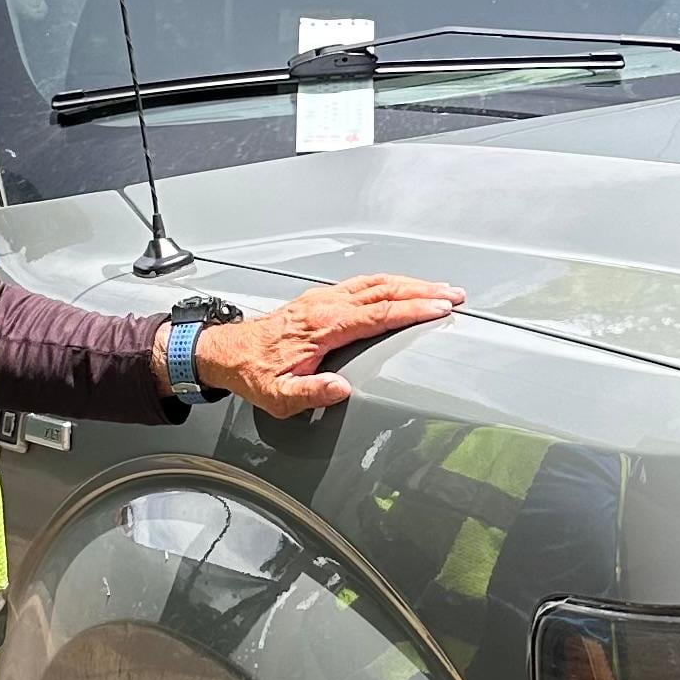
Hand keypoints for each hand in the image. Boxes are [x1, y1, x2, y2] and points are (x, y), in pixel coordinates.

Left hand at [177, 274, 463, 422]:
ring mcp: (322, 299)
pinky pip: (362, 284)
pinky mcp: (320, 299)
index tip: (440, 308)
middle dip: (422, 291)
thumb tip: (342, 390)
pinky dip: (389, 283)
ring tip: (439, 289)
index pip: (377, 314)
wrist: (226, 352)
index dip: (411, 309)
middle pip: (383, 290)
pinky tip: (402, 287)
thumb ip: (312, 394)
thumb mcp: (279, 396)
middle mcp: (324, 306)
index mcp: (321, 328)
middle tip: (454, 295)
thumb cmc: (253, 374)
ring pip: (374, 283)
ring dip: (410, 284)